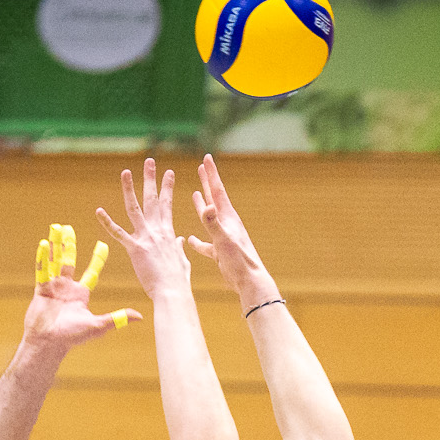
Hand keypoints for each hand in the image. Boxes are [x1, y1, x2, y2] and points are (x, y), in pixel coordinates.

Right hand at [22, 222, 139, 351]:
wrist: (48, 343)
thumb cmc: (73, 337)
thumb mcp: (98, 325)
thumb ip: (117, 318)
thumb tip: (140, 316)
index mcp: (81, 294)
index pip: (91, 272)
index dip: (97, 259)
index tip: (103, 244)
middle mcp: (67, 288)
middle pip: (69, 261)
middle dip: (68, 245)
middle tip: (68, 228)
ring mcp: (53, 287)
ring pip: (54, 261)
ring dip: (54, 245)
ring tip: (54, 229)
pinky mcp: (41, 290)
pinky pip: (41, 270)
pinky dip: (42, 257)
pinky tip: (43, 243)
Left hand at [96, 159, 191, 300]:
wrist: (173, 291)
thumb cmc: (178, 281)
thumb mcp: (182, 260)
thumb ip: (179, 247)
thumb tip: (181, 240)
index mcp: (168, 233)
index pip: (167, 205)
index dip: (167, 188)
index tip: (168, 173)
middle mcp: (158, 231)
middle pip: (153, 200)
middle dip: (151, 179)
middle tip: (149, 162)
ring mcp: (146, 238)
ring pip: (135, 208)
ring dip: (130, 189)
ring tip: (126, 172)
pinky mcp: (135, 248)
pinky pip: (118, 233)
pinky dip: (107, 222)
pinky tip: (99, 211)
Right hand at [186, 154, 276, 308]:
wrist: (249, 282)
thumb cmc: (239, 261)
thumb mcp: (224, 240)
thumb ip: (213, 224)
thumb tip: (206, 206)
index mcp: (228, 218)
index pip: (217, 190)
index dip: (211, 174)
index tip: (206, 157)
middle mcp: (226, 225)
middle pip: (214, 198)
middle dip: (207, 182)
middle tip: (202, 166)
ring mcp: (223, 238)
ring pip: (209, 218)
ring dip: (201, 206)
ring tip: (195, 194)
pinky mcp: (220, 252)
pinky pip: (206, 244)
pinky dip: (198, 241)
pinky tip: (191, 240)